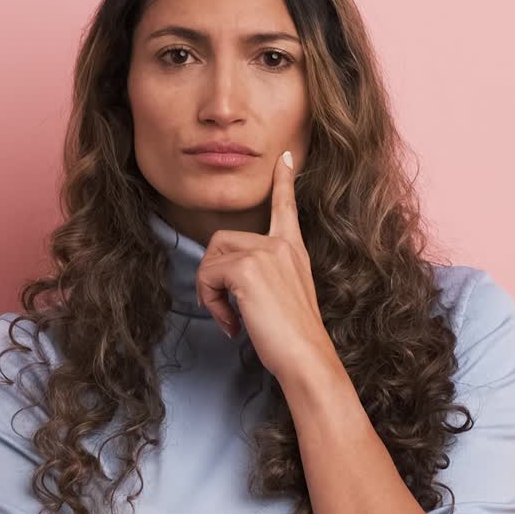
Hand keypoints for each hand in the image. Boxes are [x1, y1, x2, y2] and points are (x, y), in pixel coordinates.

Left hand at [195, 151, 341, 386]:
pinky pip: (207, 276)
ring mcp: (265, 253)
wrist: (307, 356)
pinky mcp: (247, 269)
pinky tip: (231, 324)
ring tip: (229, 319)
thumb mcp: (284, 299)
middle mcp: (281, 245)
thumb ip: (264, 280)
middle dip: (212, 275)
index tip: (287, 157)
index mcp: (294, 250)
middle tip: (224, 310)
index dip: (285, 180)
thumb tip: (229, 282)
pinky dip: (210, 303)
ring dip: (209, 291)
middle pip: (223, 240)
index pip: (286, 206)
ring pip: (211, 257)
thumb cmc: (296, 340)